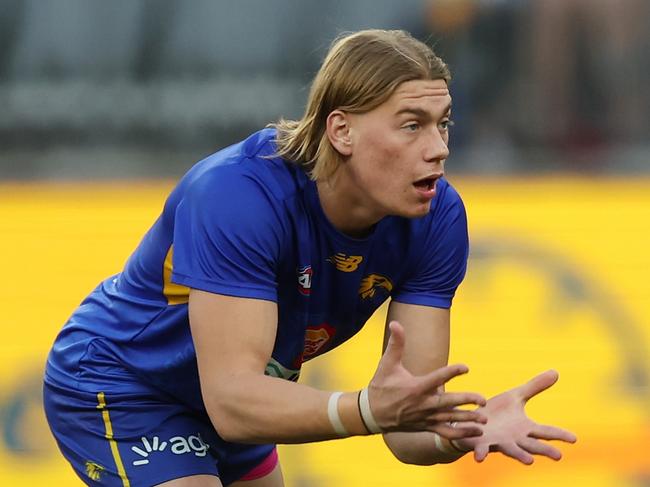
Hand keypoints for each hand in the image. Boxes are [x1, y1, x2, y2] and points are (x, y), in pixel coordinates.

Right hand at [368, 321, 486, 439]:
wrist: (372, 413)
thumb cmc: (381, 386)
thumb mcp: (387, 363)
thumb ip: (396, 343)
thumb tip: (395, 323)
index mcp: (415, 387)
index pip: (437, 378)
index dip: (452, 372)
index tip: (466, 367)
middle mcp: (422, 403)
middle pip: (448, 402)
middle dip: (466, 401)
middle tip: (482, 400)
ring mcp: (425, 417)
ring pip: (450, 419)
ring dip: (468, 419)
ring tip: (484, 417)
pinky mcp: (426, 426)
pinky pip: (446, 433)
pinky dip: (461, 433)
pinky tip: (476, 432)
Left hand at [454, 370, 576, 463]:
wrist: (471, 422)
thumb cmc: (497, 413)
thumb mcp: (515, 396)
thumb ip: (534, 387)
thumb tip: (556, 372)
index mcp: (524, 428)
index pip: (545, 432)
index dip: (559, 435)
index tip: (574, 438)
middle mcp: (514, 439)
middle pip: (532, 445)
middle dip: (544, 450)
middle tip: (558, 455)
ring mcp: (498, 443)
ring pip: (511, 450)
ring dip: (519, 455)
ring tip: (530, 461)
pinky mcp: (480, 444)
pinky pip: (482, 449)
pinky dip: (482, 452)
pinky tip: (480, 457)